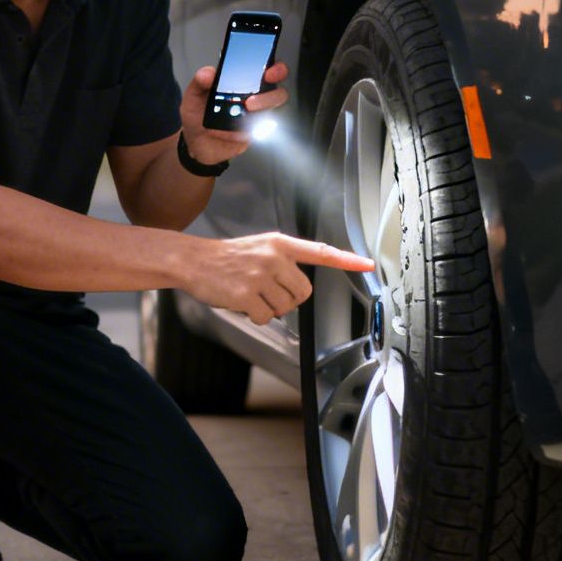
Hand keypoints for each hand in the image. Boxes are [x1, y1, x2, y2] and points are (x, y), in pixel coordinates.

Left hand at [179, 61, 289, 167]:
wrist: (195, 143)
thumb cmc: (197, 114)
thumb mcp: (193, 95)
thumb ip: (199, 82)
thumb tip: (208, 73)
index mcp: (240, 80)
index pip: (262, 66)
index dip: (272, 63)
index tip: (268, 66)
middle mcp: (253, 94)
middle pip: (276, 83)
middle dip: (277, 78)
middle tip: (265, 78)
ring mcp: (256, 113)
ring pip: (274, 103)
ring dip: (265, 102)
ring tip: (248, 106)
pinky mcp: (255, 131)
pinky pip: (262, 127)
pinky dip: (250, 126)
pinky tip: (235, 129)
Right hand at [181, 232, 375, 325]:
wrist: (194, 260)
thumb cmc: (227, 258)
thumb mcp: (260, 248)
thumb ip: (283, 261)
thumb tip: (299, 289)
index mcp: (280, 243)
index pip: (320, 251)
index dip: (346, 260)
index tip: (368, 265)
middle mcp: (274, 257)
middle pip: (303, 292)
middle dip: (289, 299)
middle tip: (268, 293)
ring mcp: (260, 275)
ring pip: (284, 307)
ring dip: (269, 308)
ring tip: (251, 294)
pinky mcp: (246, 294)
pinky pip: (265, 317)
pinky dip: (255, 316)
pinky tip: (242, 303)